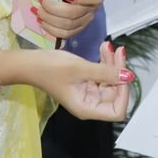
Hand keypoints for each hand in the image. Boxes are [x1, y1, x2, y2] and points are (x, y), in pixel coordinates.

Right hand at [19, 42, 133, 121]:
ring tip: (108, 46)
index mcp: (88, 108)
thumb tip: (129, 76)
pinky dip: (104, 62)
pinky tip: (103, 48)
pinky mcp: (85, 82)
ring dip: (112, 63)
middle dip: (118, 72)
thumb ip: (106, 72)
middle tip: (118, 50)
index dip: (124, 94)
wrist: (29, 63)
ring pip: (109, 81)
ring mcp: (87, 93)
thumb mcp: (80, 68)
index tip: (123, 73)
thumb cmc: (51, 68)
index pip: (116, 111)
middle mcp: (90, 104)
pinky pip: (101, 74)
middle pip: (114, 93)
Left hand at [33, 0, 102, 40]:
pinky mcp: (77, 30)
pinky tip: (42, 22)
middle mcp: (92, 10)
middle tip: (41, 1)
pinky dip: (51, 29)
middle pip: (74, 13)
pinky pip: (64, 34)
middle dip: (54, 9)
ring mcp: (85, 22)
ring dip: (50, 19)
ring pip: (68, 26)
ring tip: (38, 11)